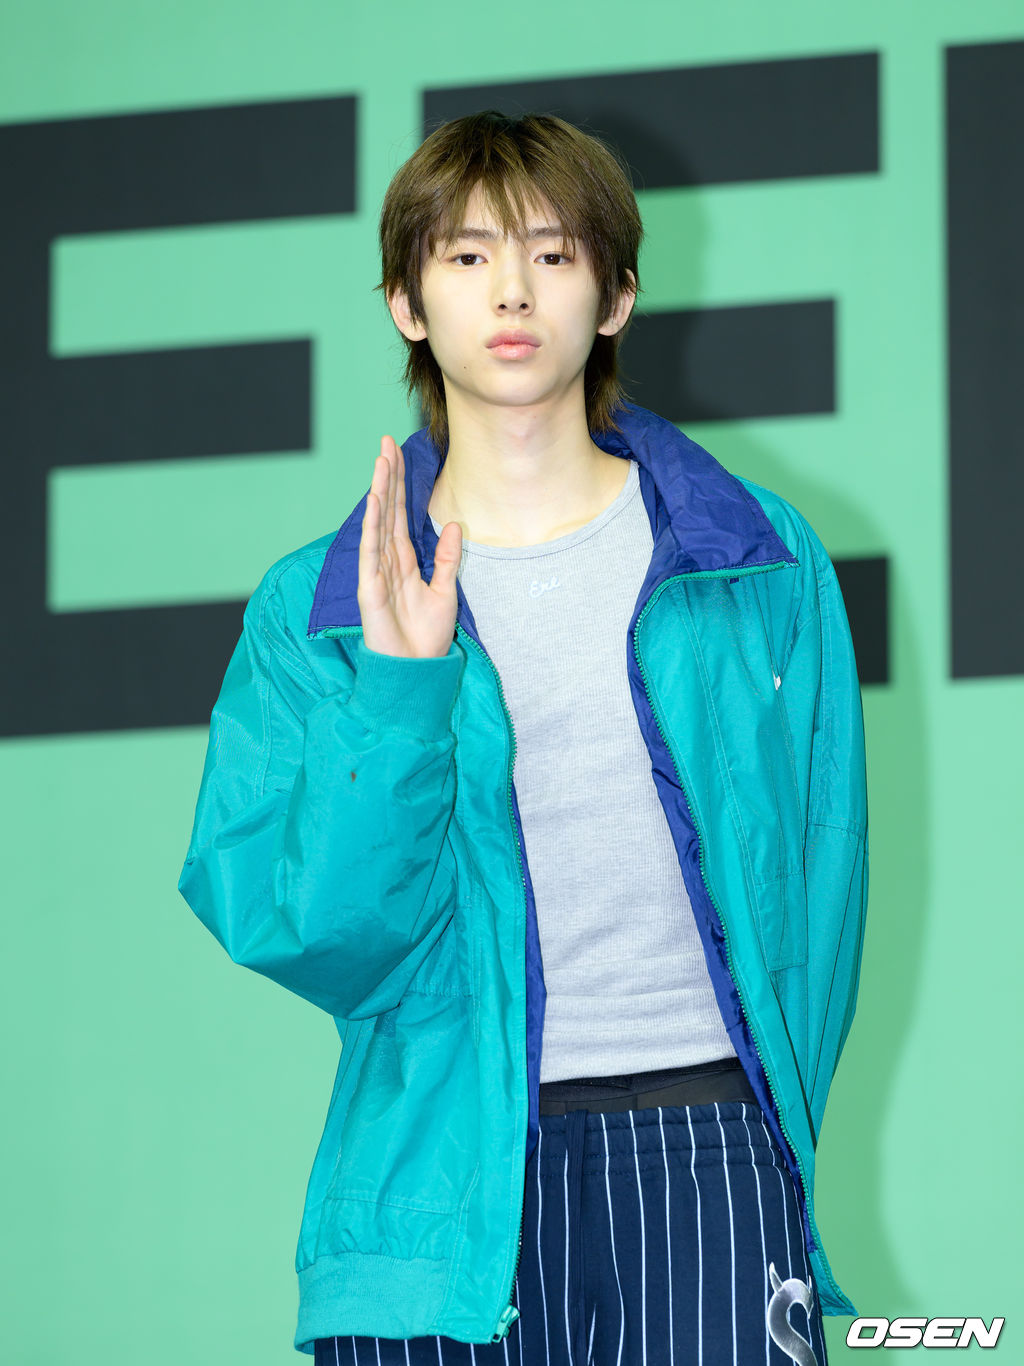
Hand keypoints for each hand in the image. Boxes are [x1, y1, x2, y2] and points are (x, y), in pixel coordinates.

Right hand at [356, 435, 461, 657]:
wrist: (417, 671)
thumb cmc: (426, 638)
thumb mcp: (445, 591)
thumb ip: (447, 559)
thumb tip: (452, 525)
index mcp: (405, 561)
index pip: (401, 515)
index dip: (400, 485)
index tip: (398, 454)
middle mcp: (388, 562)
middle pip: (388, 512)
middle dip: (387, 478)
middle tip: (386, 443)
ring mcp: (376, 573)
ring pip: (378, 525)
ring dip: (379, 494)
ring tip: (380, 463)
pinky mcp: (371, 590)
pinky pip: (370, 553)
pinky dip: (372, 528)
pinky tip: (375, 504)